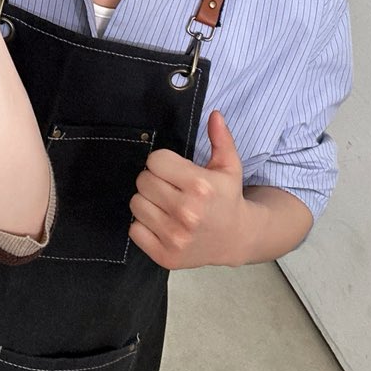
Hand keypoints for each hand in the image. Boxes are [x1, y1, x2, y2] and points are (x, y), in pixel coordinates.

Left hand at [128, 111, 246, 268]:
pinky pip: (134, 229)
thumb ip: (221, 139)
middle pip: (143, 181)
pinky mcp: (165, 256)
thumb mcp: (229, 166)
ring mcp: (175, 237)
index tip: (173, 170)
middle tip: (169, 187)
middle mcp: (186, 212)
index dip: (162, 162)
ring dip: (147, 202)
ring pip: (135, 204)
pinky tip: (162, 223)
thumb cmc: (228, 198)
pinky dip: (143, 226)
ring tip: (165, 204)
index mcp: (200, 186)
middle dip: (154, 180)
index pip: (155, 161)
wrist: (237, 239)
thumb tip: (215, 114)